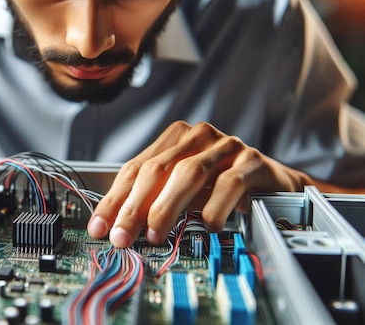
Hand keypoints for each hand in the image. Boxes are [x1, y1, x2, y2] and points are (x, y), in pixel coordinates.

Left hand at [87, 121, 308, 247]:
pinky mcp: (252, 161)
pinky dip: (214, 208)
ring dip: (167, 208)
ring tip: (155, 235)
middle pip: (156, 170)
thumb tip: (121, 228)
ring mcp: (226, 146)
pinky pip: (229, 184)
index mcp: (174, 138)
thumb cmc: (221, 186)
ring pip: (189, 174)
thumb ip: (155, 199)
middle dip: (134, 207)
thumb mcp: (184, 189)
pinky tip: (206, 226)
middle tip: (122, 236)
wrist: (273, 182)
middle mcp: (198, 136)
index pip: (135, 168)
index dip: (114, 199)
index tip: (99, 227)